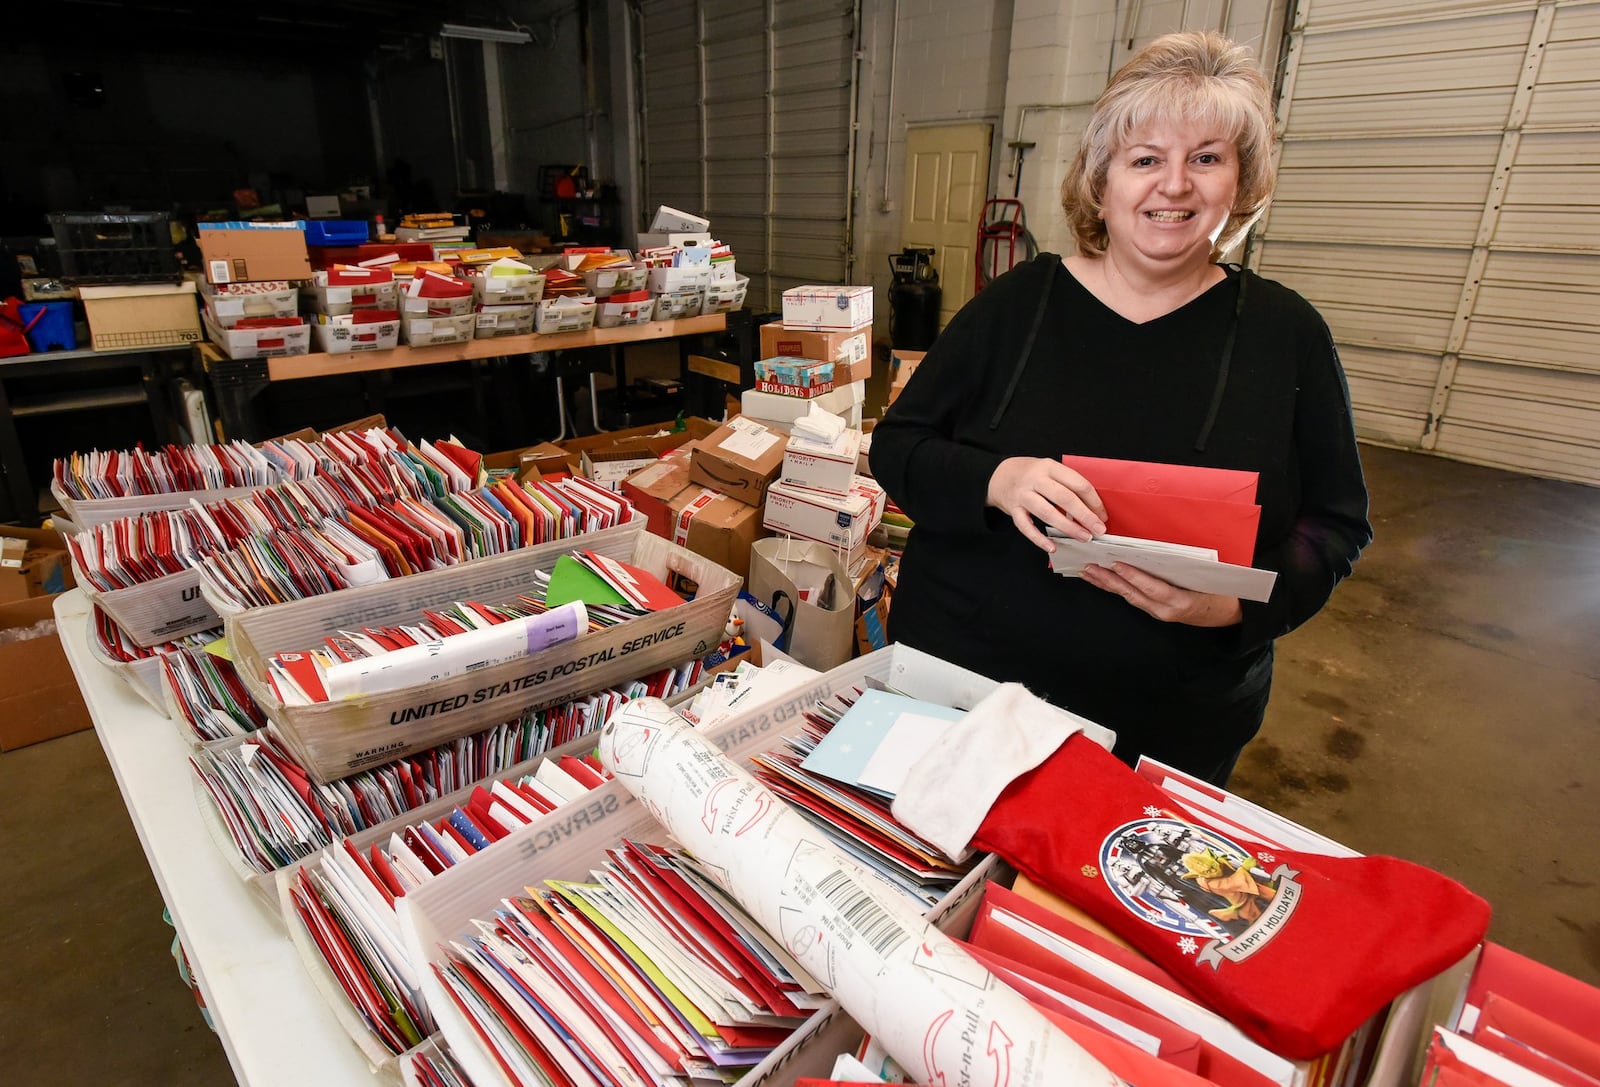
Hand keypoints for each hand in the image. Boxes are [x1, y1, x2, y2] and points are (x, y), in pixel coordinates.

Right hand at [986, 457, 1107, 551]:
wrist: (999, 475)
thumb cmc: (1030, 474)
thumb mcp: (1049, 470)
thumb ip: (1067, 484)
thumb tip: (1092, 509)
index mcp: (1049, 467)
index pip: (1077, 483)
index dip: (1093, 501)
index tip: (1102, 515)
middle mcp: (1035, 479)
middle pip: (1064, 498)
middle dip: (1085, 516)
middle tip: (1098, 530)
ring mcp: (1022, 495)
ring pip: (1047, 513)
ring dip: (1068, 527)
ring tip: (1083, 537)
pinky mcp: (1012, 509)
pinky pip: (1025, 526)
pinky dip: (1039, 539)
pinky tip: (1052, 547)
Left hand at [1080, 562, 1242, 626]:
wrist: (1226, 615)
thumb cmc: (1219, 592)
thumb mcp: (1207, 578)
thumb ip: (1186, 566)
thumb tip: (1161, 549)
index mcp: (1180, 601)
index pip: (1152, 588)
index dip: (1133, 576)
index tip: (1116, 564)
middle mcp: (1165, 611)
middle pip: (1133, 594)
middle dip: (1109, 580)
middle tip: (1090, 566)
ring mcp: (1158, 613)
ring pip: (1128, 597)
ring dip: (1107, 584)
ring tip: (1088, 572)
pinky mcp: (1154, 611)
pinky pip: (1132, 598)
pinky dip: (1115, 588)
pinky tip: (1102, 580)